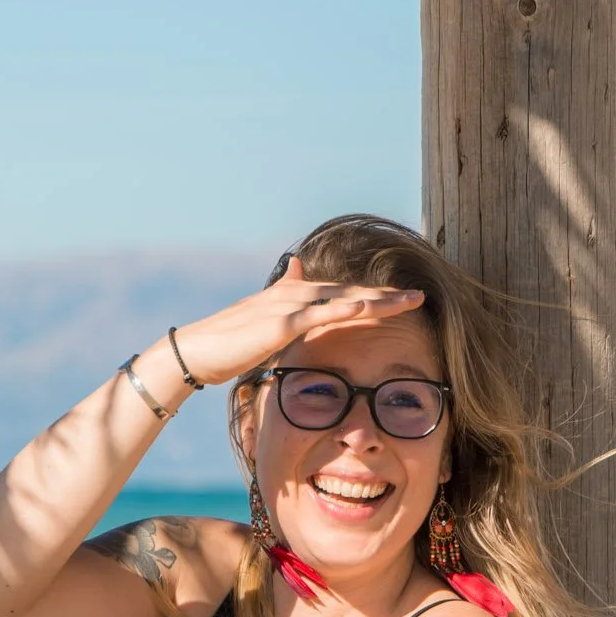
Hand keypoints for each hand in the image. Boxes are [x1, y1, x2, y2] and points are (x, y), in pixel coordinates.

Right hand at [163, 256, 424, 386]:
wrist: (196, 352)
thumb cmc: (227, 342)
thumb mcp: (262, 318)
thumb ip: (282, 295)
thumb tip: (297, 265)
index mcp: (293, 295)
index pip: (342, 293)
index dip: (373, 294)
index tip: (403, 299)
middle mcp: (294, 293)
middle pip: (350, 291)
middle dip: (386, 294)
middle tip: (419, 297)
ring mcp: (287, 306)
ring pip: (343, 297)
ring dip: (378, 298)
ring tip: (409, 301)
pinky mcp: (279, 323)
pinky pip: (319, 314)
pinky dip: (345, 308)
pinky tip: (369, 306)